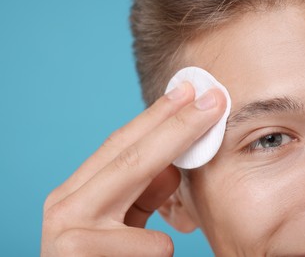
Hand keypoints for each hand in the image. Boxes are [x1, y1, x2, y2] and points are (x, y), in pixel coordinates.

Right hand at [41, 83, 225, 255]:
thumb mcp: (125, 222)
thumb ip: (143, 193)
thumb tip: (174, 166)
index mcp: (77, 191)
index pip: (123, 144)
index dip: (158, 116)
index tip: (190, 93)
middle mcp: (65, 204)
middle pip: (130, 152)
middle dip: (176, 121)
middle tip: (209, 96)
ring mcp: (68, 232)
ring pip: (133, 179)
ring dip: (173, 156)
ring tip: (206, 123)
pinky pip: (148, 245)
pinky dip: (159, 246)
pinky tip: (159, 254)